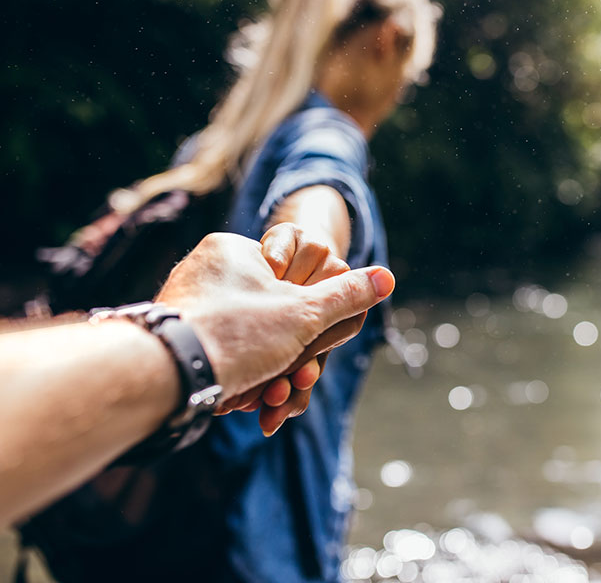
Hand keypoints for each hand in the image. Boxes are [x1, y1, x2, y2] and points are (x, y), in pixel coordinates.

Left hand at [154, 230, 393, 406]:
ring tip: (271, 403)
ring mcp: (189, 303)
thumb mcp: (304, 314)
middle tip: (295, 385)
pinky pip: (222, 354)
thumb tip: (387, 277)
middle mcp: (206, 271)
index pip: (292, 279)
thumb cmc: (235, 334)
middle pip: (271, 315)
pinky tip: (244, 402)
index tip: (312, 346)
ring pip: (248, 341)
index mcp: (234, 249)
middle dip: (290, 358)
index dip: (311, 319)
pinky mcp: (177, 335)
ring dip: (268, 375)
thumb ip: (347, 296)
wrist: (162, 376)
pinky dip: (240, 378)